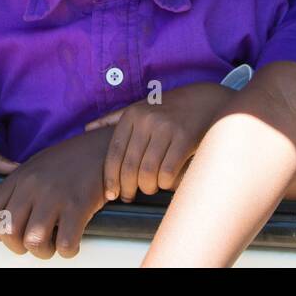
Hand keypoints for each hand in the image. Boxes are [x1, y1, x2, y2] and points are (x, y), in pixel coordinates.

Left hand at [0, 129, 110, 259]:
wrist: (103, 147)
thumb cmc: (73, 159)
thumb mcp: (38, 166)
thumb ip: (20, 187)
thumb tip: (8, 214)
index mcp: (21, 176)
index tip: (10, 236)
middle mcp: (33, 186)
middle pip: (9, 231)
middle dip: (19, 247)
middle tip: (34, 244)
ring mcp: (55, 196)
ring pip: (33, 241)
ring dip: (43, 251)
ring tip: (53, 246)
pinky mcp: (78, 206)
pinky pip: (65, 243)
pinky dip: (67, 251)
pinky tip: (72, 243)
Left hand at [86, 82, 233, 201]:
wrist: (207, 100)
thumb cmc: (171, 108)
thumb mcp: (141, 106)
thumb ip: (114, 118)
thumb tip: (87, 128)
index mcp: (132, 114)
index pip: (114, 153)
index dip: (111, 178)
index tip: (111, 193)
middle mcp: (146, 119)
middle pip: (130, 167)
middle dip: (128, 188)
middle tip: (131, 196)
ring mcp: (166, 128)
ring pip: (148, 173)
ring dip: (148, 187)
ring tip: (151, 188)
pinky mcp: (185, 138)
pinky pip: (168, 172)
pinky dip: (166, 183)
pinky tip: (168, 182)